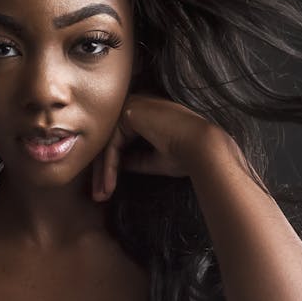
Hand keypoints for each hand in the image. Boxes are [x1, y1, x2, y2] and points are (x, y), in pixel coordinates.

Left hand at [91, 93, 224, 200]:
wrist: (202, 148)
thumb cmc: (186, 155)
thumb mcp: (154, 160)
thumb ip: (135, 159)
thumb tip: (118, 165)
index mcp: (144, 113)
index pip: (117, 142)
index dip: (110, 168)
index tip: (106, 191)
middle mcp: (136, 104)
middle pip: (109, 142)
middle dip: (102, 172)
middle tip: (99, 196)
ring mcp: (132, 105)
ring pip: (106, 144)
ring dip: (102, 172)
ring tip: (102, 195)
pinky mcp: (130, 112)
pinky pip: (111, 144)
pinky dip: (108, 167)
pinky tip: (109, 185)